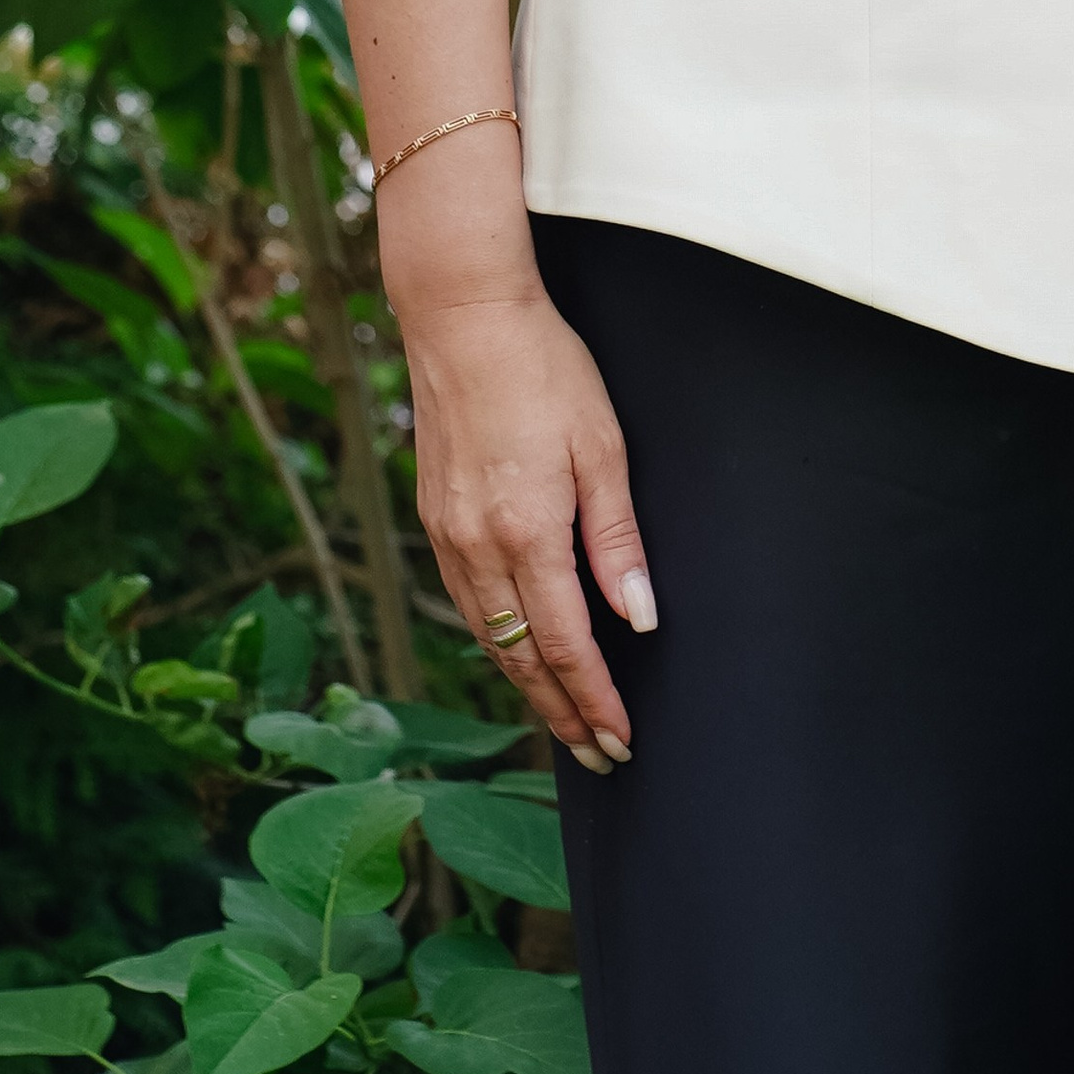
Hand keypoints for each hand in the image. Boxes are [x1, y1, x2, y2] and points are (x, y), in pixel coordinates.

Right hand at [401, 277, 655, 774]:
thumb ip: (617, 541)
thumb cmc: (546, 370)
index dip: (595, 699)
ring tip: (564, 720)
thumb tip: (638, 619)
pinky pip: (467, 602)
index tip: (621, 738)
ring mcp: (447, 535)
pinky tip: (519, 650)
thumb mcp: (602, 447)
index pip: (567, 645)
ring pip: (490, 637)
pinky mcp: (434, 518)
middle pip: (523, 657)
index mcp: (526, 532)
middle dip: (562, 713)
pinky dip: (497, 641)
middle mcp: (477, 547)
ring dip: (528, 685)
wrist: (464, 319)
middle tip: (600, 754)